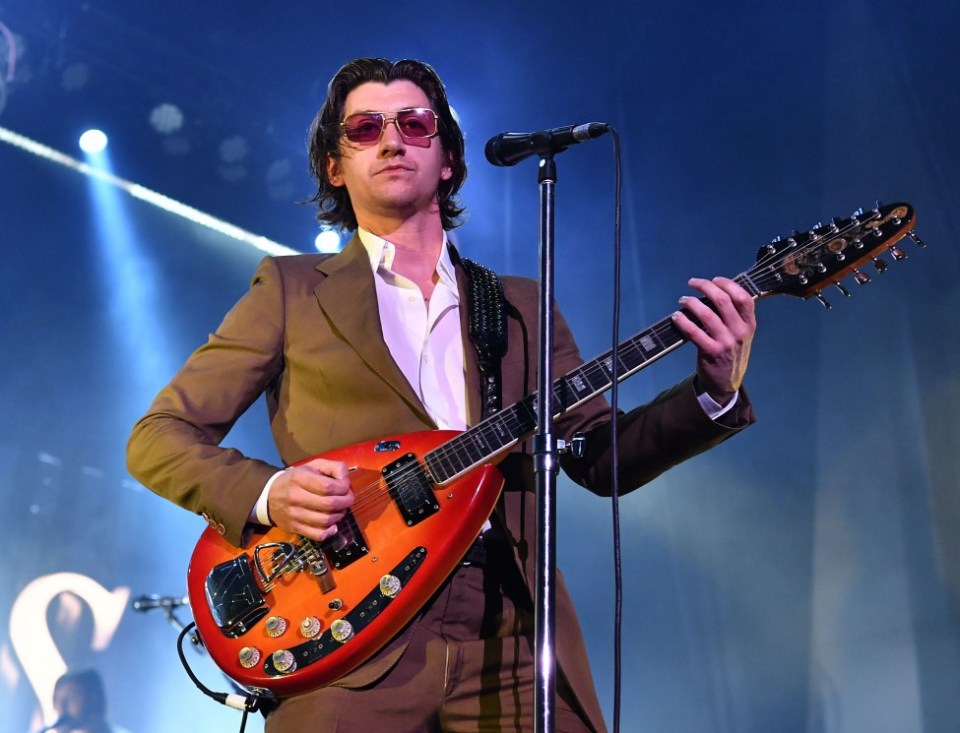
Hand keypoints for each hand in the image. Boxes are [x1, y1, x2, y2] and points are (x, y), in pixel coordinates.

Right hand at [267, 458, 352, 540]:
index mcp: (300, 478)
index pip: (329, 487)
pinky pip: (317, 535)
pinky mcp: (294, 528)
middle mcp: (296, 497)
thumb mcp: (313, 466)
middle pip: (329, 504)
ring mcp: (294, 515)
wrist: (269, 496)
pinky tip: (332, 525)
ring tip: (340, 510)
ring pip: (325, 520)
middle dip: (346, 502)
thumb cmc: (296, 479)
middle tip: (347, 499)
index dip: (344, 488)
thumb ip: (333, 467)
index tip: (346, 487)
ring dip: (339, 516)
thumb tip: (346, 480)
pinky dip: (329, 531)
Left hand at [671, 277, 756, 403]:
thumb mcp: (741, 334)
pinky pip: (694, 332)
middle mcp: (740, 331)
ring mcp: (726, 342)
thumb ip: (733, 316)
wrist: (726, 382)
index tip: (714, 280)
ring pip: (707, 314)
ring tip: (683, 300)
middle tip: (692, 283)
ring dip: (691, 302)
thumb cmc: (731, 352)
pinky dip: (683, 321)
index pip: (743, 297)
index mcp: (749, 324)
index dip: (728, 284)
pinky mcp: (711, 352)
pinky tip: (676, 317)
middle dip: (705, 286)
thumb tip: (712, 292)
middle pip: (723, 300)